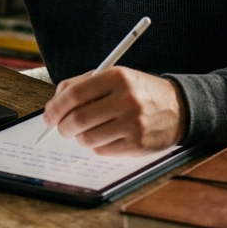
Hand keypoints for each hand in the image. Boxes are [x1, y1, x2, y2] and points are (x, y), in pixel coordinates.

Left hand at [42, 67, 187, 155]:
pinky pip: (102, 151)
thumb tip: (54, 104)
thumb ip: (83, 84)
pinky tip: (107, 136)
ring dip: (80, 137)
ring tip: (87, 130)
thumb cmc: (138, 91)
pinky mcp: (137, 145)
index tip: (48, 115)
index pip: (75, 94)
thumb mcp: (115, 77)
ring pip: (88, 138)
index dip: (56, 107)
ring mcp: (132, 124)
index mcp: (117, 77)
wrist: (178, 108)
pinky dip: (97, 146)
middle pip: (78, 119)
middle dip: (62, 126)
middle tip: (61, 128)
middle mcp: (125, 100)